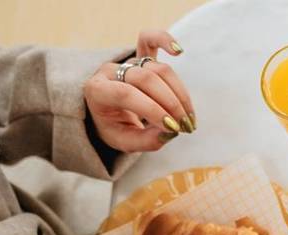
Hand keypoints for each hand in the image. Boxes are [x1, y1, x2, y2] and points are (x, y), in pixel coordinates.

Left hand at [84, 30, 195, 152]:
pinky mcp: (139, 57)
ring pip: (158, 69)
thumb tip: (170, 133)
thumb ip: (144, 141)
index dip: (153, 109)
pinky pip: (149, 40)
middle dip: (170, 103)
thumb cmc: (113, 127)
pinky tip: (179, 51)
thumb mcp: (123, 141)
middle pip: (146, 78)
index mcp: (97, 91)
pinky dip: (165, 40)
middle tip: (185, 126)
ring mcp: (126, 62)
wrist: (105, 112)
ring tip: (189, 117)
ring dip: (179, 94)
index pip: (126, 94)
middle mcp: (110, 71)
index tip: (173, 128)